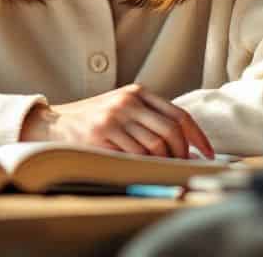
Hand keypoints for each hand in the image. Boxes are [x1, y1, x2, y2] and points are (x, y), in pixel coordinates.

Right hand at [20, 84, 212, 158]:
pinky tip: (142, 168)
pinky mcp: (102, 135)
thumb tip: (185, 144)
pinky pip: (134, 155)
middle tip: (183, 166)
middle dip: (182, 153)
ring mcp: (114, 118)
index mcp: (137, 93)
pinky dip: (143, 165)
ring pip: (155, 146)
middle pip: (171, 131)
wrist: (55, 124)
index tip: (207, 153)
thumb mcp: (122, 107)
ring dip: (163, 162)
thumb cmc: (94, 120)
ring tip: (161, 169)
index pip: (178, 115)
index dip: (197, 136)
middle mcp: (127, 102)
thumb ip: (149, 116)